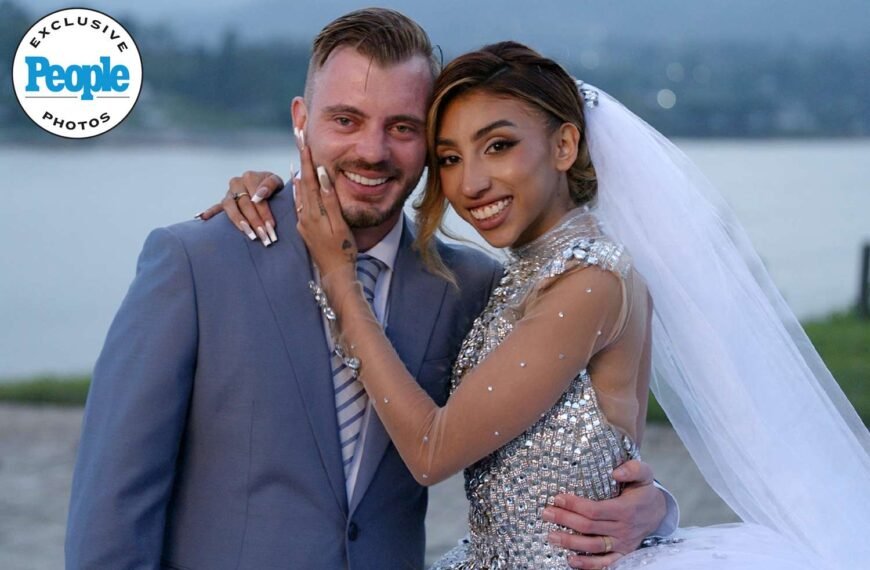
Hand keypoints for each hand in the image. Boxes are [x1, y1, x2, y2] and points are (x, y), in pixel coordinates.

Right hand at [196, 170, 284, 245]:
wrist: (267, 185)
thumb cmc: (272, 186)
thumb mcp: (276, 181)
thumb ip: (270, 184)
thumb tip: (260, 194)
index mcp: (249, 177)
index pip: (256, 197)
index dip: (264, 212)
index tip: (271, 226)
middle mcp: (237, 184)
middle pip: (244, 204)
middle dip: (255, 222)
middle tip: (263, 236)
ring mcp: (229, 193)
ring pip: (230, 207)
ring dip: (239, 221)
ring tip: (249, 234)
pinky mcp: (224, 202)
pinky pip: (216, 207)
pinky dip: (210, 212)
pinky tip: (202, 218)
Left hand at [295, 145, 356, 277]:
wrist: (334, 274)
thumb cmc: (343, 250)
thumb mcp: (339, 224)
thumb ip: (329, 200)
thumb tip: (322, 176)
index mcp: (314, 212)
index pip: (310, 180)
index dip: (307, 160)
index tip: (305, 143)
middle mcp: (305, 215)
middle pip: (303, 183)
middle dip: (302, 162)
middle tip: (299, 142)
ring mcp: (303, 223)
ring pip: (300, 193)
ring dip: (300, 175)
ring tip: (298, 158)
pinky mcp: (305, 229)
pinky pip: (300, 204)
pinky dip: (300, 191)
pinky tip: (299, 185)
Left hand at [543, 460, 664, 568]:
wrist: (658, 512)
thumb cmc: (644, 490)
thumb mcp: (644, 474)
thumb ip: (632, 469)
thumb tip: (615, 472)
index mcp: (626, 509)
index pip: (594, 510)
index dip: (574, 505)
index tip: (557, 498)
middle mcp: (623, 529)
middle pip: (588, 527)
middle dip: (565, 520)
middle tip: (546, 513)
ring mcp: (622, 544)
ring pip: (593, 546)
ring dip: (570, 542)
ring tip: (551, 536)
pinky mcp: (622, 554)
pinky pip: (605, 564)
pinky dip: (588, 565)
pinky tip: (571, 560)